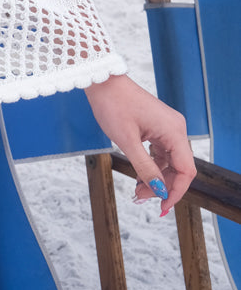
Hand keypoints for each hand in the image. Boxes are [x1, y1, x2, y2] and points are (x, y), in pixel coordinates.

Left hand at [84, 73, 195, 214]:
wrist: (103, 82)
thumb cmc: (113, 105)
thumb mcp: (127, 141)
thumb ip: (145, 168)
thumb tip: (159, 190)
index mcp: (174, 131)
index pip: (186, 170)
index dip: (176, 191)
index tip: (162, 207)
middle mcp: (175, 129)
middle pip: (179, 167)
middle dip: (163, 186)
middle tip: (141, 198)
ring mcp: (167, 127)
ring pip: (169, 161)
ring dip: (157, 178)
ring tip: (138, 191)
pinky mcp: (158, 127)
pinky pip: (161, 152)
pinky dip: (152, 166)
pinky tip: (140, 176)